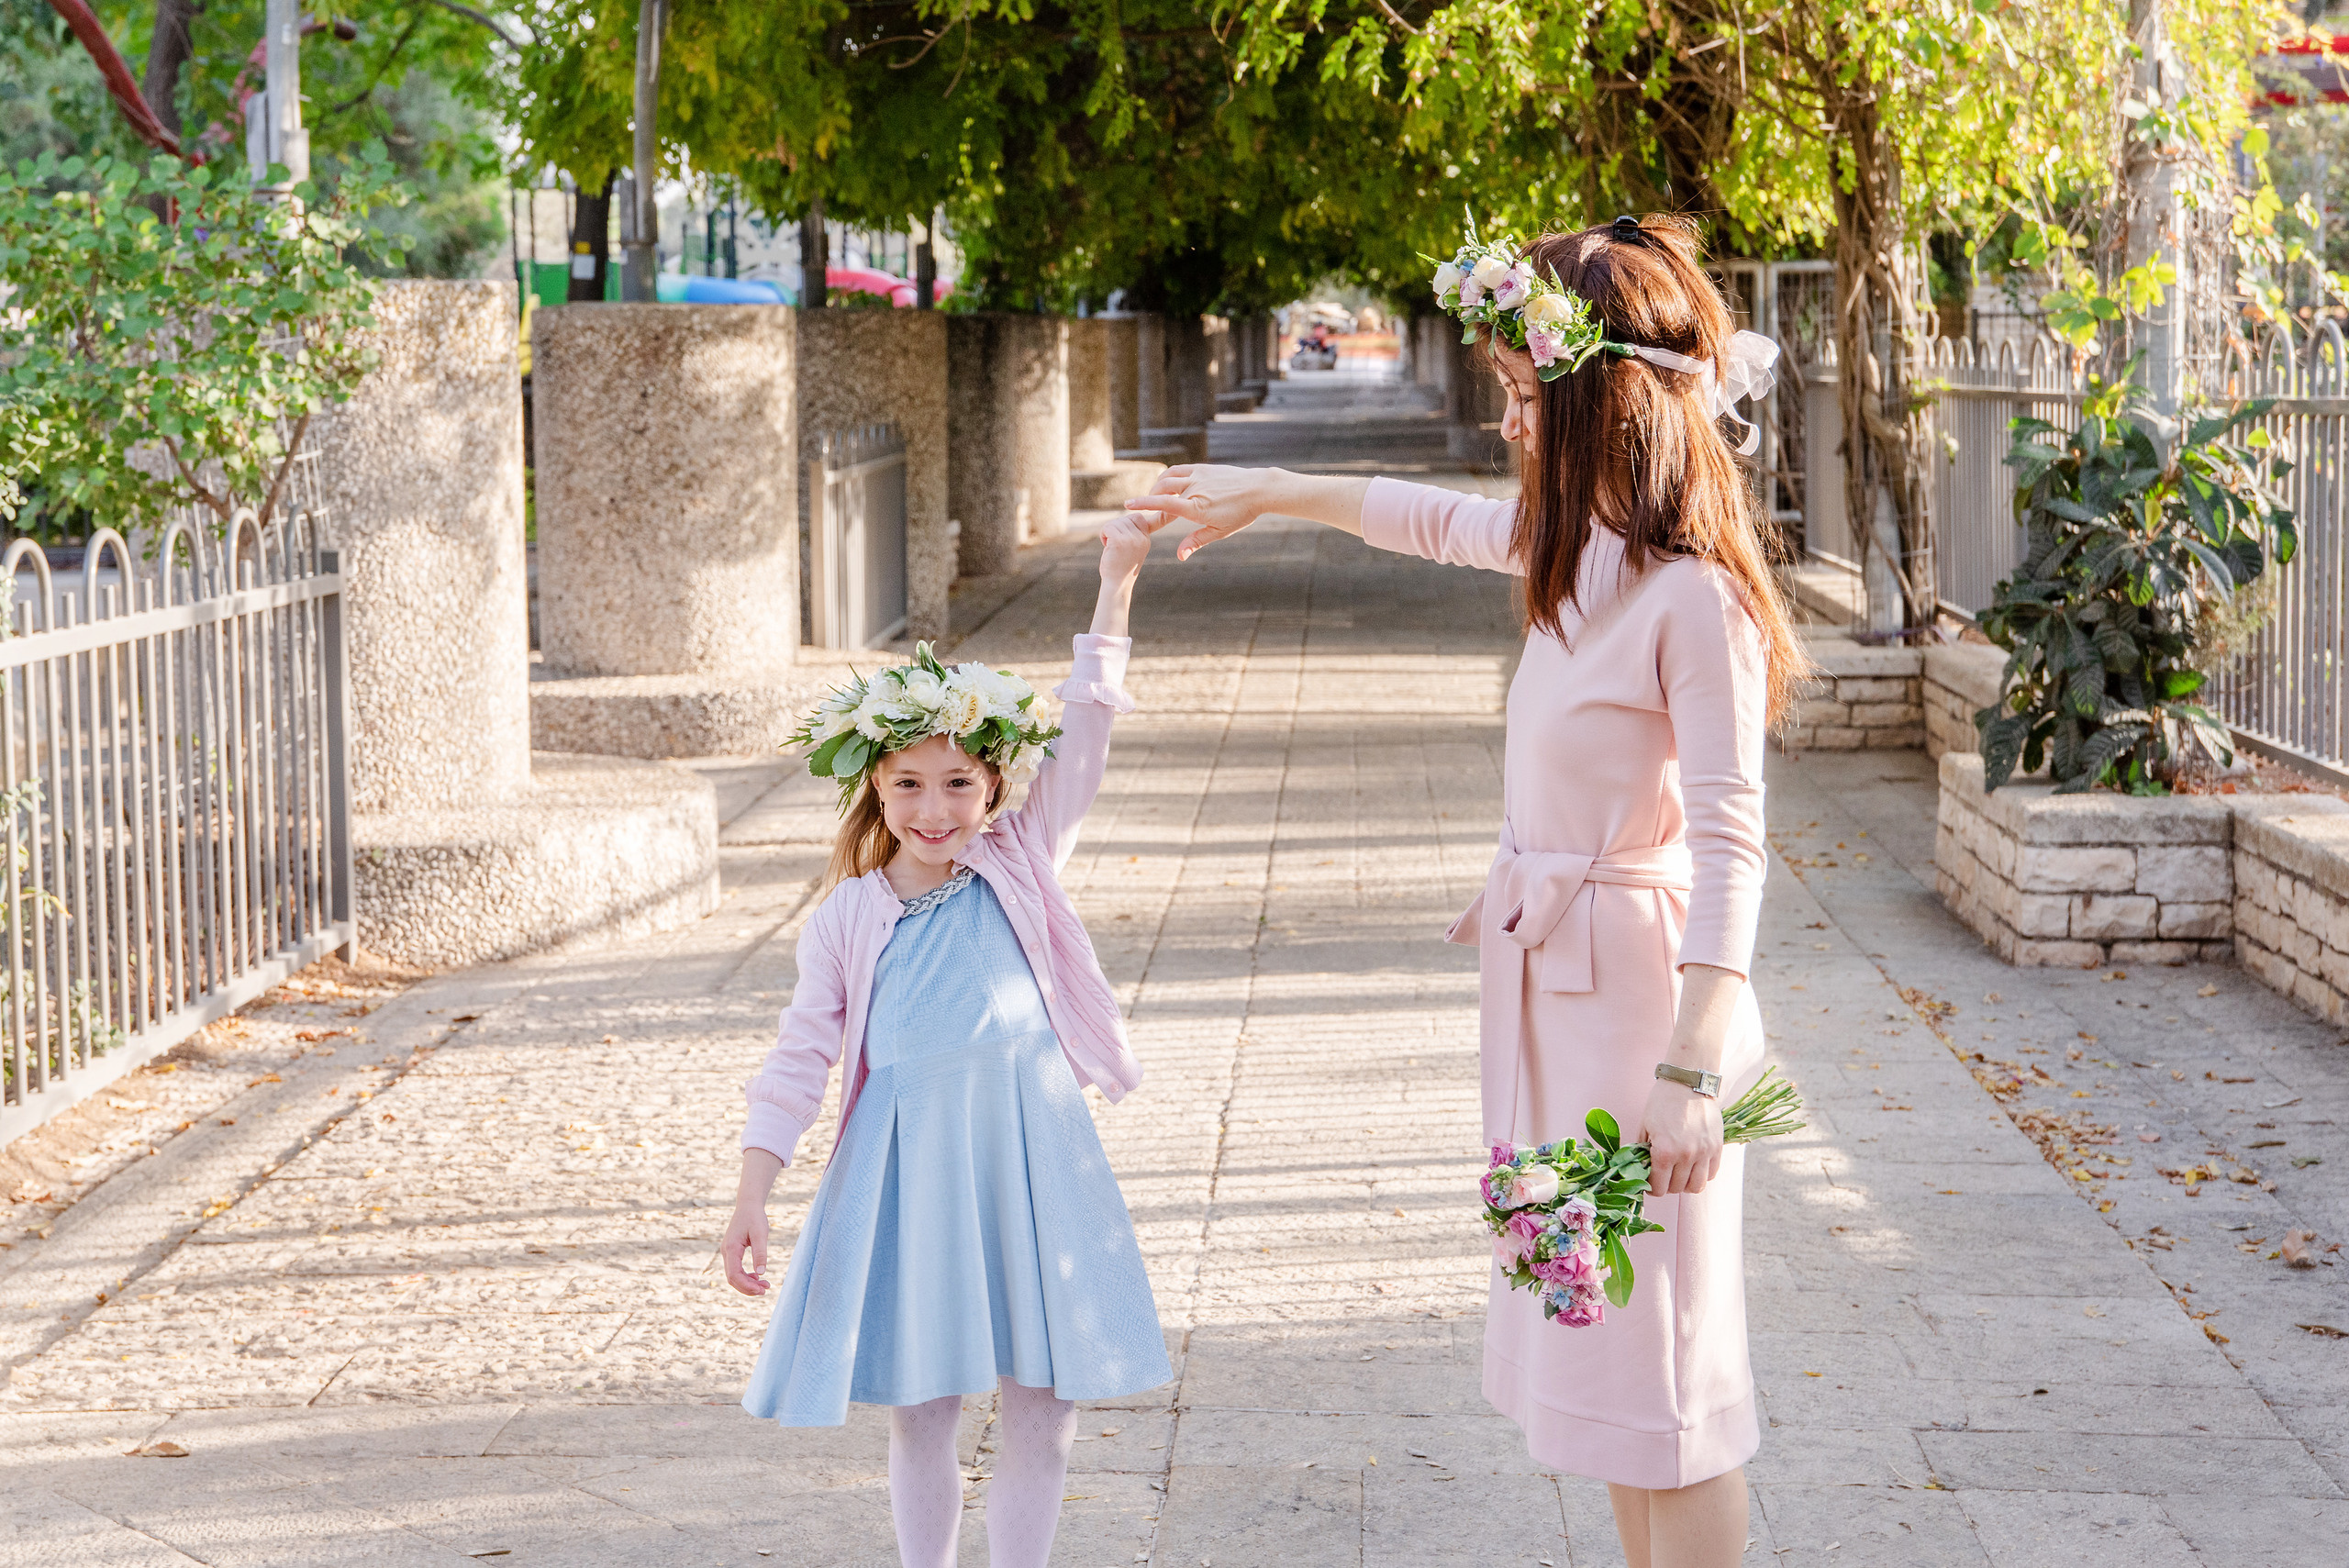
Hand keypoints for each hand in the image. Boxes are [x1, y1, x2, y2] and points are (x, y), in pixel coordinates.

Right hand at [719, 1203, 769, 1295]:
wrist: (748, 1205)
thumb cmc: (755, 1217)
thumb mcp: (760, 1234)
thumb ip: (760, 1253)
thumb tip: (761, 1273)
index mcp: (731, 1248)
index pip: (734, 1275)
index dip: (746, 1286)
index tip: (761, 1290)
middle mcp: (726, 1252)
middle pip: (733, 1278)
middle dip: (748, 1288)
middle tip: (765, 1290)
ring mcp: (728, 1252)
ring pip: (734, 1275)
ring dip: (748, 1283)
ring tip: (765, 1285)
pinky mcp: (732, 1252)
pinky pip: (736, 1269)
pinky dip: (746, 1276)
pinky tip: (758, 1277)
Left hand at [1098, 511, 1157, 580]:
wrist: (1117, 584)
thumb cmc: (1121, 568)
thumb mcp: (1133, 549)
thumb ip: (1132, 534)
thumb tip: (1123, 519)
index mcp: (1146, 540)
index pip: (1138, 517)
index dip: (1126, 522)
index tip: (1121, 537)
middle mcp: (1141, 539)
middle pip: (1124, 519)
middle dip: (1115, 528)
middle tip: (1113, 543)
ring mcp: (1131, 539)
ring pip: (1115, 522)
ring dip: (1108, 532)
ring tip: (1110, 546)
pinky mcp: (1119, 541)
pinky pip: (1107, 527)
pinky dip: (1103, 534)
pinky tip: (1105, 545)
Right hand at [1124, 464, 1278, 559]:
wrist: (1258, 489)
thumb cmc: (1241, 514)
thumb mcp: (1220, 532)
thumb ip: (1196, 541)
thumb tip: (1179, 556)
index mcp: (1196, 508)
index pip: (1164, 504)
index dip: (1144, 504)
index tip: (1128, 504)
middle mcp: (1194, 489)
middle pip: (1161, 491)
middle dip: (1150, 499)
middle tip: (1148, 509)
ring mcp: (1198, 476)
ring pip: (1167, 479)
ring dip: (1157, 488)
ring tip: (1156, 497)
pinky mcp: (1202, 468)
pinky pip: (1178, 470)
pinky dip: (1168, 477)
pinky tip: (1169, 485)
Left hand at [1639, 1078, 1723, 1196]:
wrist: (1688, 1083)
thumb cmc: (1662, 1102)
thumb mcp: (1645, 1126)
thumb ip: (1642, 1151)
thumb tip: (1640, 1169)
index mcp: (1664, 1152)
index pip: (1658, 1188)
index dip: (1651, 1188)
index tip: (1650, 1183)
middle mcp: (1686, 1156)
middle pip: (1677, 1189)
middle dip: (1667, 1186)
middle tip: (1663, 1176)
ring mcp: (1704, 1153)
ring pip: (1697, 1186)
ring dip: (1686, 1185)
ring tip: (1680, 1174)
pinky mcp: (1717, 1148)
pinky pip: (1712, 1174)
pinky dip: (1702, 1175)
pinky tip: (1694, 1165)